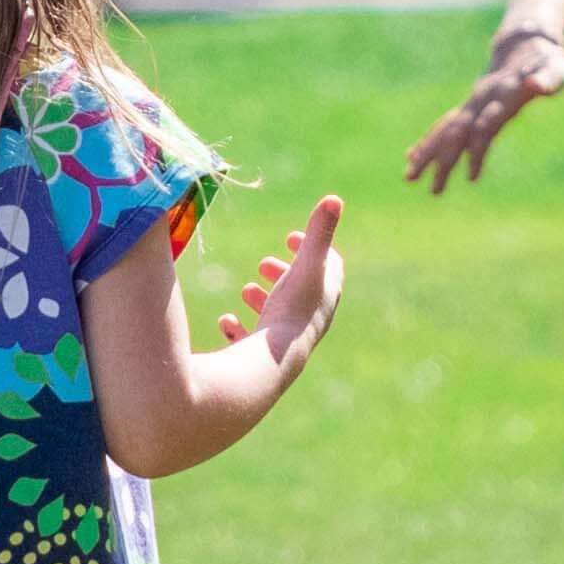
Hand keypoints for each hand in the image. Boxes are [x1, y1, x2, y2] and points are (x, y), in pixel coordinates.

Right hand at [221, 194, 351, 376]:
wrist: (274, 364)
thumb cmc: (292, 310)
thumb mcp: (306, 266)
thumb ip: (319, 233)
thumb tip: (335, 198)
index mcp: (324, 296)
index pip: (329, 267)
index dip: (312, 248)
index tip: (291, 237)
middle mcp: (310, 318)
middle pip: (303, 291)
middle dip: (284, 274)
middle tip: (266, 264)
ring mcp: (288, 339)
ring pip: (279, 315)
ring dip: (265, 299)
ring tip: (248, 289)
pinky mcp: (265, 358)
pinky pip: (253, 342)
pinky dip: (241, 329)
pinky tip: (227, 321)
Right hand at [402, 28, 563, 194]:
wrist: (528, 43)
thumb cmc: (549, 62)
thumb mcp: (556, 70)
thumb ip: (546, 79)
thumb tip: (534, 84)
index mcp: (500, 97)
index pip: (485, 127)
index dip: (478, 150)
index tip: (471, 177)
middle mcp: (480, 101)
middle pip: (457, 132)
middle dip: (443, 160)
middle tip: (433, 190)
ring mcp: (472, 103)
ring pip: (444, 129)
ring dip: (427, 153)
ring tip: (408, 176)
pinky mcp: (471, 107)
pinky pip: (444, 125)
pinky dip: (428, 141)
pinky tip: (413, 156)